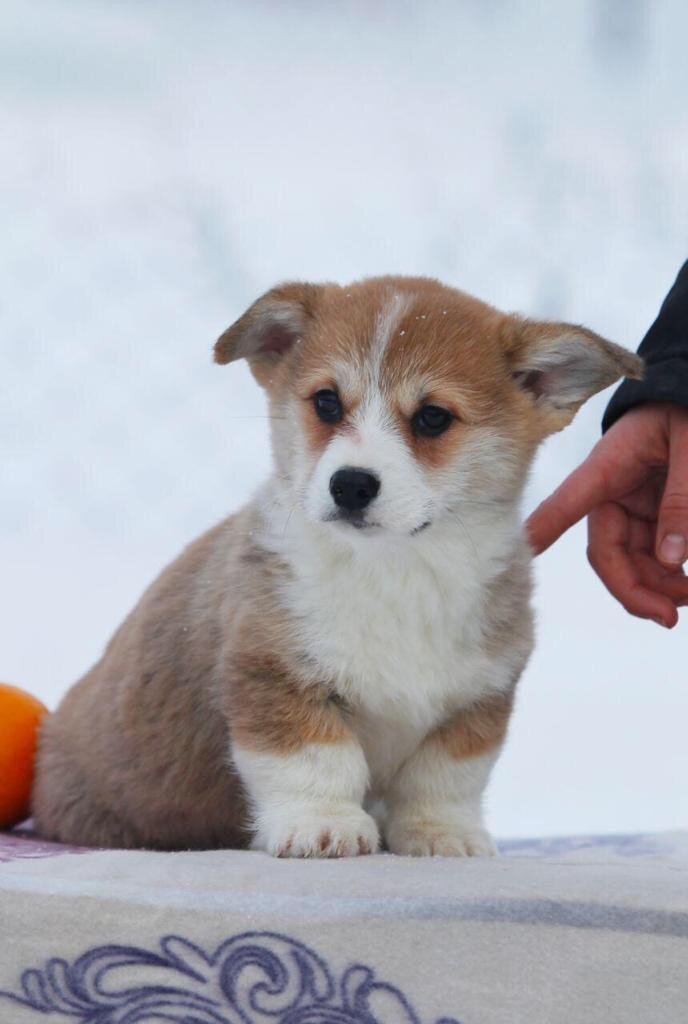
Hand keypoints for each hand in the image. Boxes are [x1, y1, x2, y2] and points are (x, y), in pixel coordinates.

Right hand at [527, 403, 687, 627]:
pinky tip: (684, 585)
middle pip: (607, 553)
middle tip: (669, 615)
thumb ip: (683, 501)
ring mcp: (631, 505)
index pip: (567, 505)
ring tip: (687, 598)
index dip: (545, 532)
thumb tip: (672, 559)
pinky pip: (653, 553)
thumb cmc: (685, 407)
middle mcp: (611, 492)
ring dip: (657, 587)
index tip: (523, 555)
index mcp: (607, 468)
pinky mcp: (651, 512)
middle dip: (635, 589)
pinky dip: (668, 574)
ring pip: (632, 561)